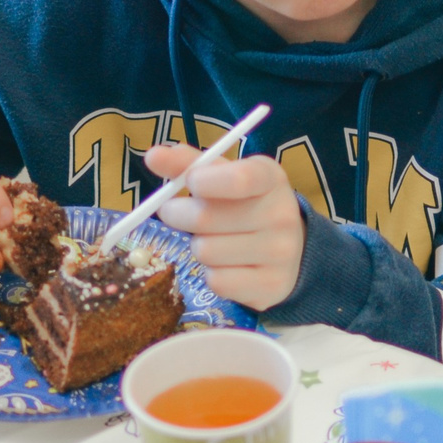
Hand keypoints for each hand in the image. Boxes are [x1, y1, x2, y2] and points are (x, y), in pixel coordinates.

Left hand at [147, 140, 304, 309]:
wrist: (289, 247)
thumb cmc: (244, 203)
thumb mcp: (223, 175)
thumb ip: (188, 164)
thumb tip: (154, 156)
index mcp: (270, 178)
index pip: (239, 179)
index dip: (203, 181)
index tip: (189, 183)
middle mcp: (282, 214)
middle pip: (206, 218)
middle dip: (178, 214)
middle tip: (175, 212)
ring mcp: (280, 253)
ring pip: (206, 252)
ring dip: (197, 246)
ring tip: (211, 239)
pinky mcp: (273, 286)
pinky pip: (218, 281)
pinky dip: (211, 273)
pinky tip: (226, 263)